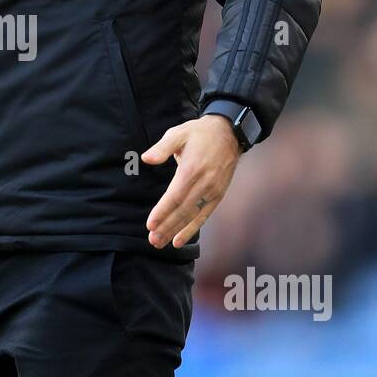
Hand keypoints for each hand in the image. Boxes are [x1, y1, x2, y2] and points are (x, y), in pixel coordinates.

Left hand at [141, 114, 242, 248]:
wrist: (230, 133)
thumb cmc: (200, 133)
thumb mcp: (179, 133)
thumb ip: (162, 147)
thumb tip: (146, 159)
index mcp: (192, 169)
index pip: (175, 196)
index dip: (162, 212)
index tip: (150, 224)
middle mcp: (204, 183)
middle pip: (183, 210)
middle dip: (167, 227)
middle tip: (153, 240)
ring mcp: (213, 191)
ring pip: (192, 216)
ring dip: (176, 231)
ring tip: (160, 243)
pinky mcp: (218, 195)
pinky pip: (204, 215)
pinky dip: (192, 229)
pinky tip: (179, 240)